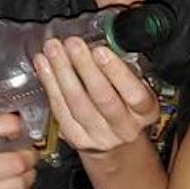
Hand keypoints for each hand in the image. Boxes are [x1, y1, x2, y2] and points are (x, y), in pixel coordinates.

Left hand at [34, 37, 158, 153]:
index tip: (100, 50)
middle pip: (103, 98)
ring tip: (54, 50)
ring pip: (77, 103)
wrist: (117, 144)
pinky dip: (50, 85)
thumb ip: (124, 71)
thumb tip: (99, 44)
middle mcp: (125, 128)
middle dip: (85, 67)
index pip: (134, 94)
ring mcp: (99, 136)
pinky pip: (60, 110)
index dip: (116, 72)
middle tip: (72, 44)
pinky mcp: (77, 138)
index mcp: (145, 112)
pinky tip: (44, 66)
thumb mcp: (137, 89)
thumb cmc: (127, 108)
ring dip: (62, 73)